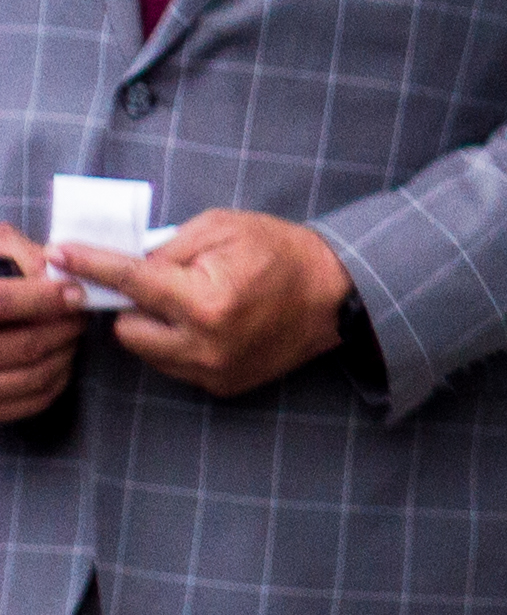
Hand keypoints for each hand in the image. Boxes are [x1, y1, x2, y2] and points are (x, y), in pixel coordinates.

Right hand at [0, 230, 85, 423]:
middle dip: (66, 327)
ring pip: (34, 375)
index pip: (3, 302)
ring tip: (72, 333)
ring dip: (66, 353)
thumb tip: (55, 264)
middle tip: (81, 313)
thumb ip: (18, 254)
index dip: (43, 297)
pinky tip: (60, 359)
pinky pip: (33, 401)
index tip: (75, 292)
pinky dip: (57, 380)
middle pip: (26, 345)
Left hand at [59, 210, 348, 400]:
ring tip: (196, 304)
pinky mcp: (221, 386)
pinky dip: (181, 343)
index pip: (133, 282)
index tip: (62, 255)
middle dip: (138, 305)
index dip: (94, 267)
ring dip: (157, 326)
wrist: (337, 293)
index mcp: (207, 300)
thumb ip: (171, 245)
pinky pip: (175, 365)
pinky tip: (214, 325)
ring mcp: (212, 371)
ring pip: (147, 351)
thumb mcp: (226, 228)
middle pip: (127, 329)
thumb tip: (129, 266)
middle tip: (169, 285)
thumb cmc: (282, 251)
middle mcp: (204, 344)